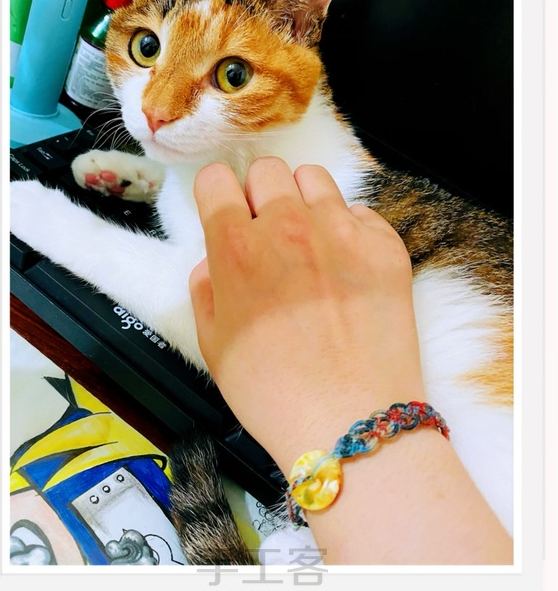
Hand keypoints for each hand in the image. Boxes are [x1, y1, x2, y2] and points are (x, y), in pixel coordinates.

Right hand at [189, 157, 424, 472]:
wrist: (351, 421)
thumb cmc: (277, 393)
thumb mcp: (213, 345)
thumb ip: (205, 288)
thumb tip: (214, 262)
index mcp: (237, 248)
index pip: (216, 179)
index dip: (216, 194)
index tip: (224, 209)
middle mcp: (289, 228)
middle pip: (267, 169)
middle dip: (259, 193)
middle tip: (266, 229)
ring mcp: (342, 232)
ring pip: (314, 178)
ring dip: (303, 200)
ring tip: (308, 239)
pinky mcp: (385, 246)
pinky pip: (360, 211)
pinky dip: (349, 228)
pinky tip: (345, 265)